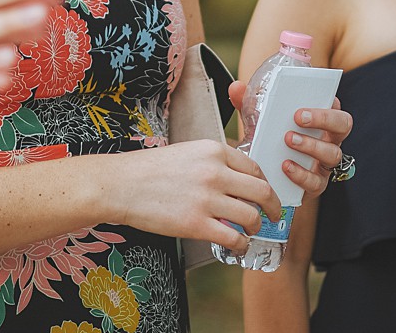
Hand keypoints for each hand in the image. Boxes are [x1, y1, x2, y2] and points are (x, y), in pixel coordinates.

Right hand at [107, 139, 283, 252]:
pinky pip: (233, 238)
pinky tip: (236, 245)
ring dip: (256, 227)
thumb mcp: (187, 152)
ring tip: (250, 232)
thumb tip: (237, 177)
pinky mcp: (196, 224)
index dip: (265, 184)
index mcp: (213, 151)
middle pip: (262, 191)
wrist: (120, 184)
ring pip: (252, 216)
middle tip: (275, 215)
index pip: (255, 168)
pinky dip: (241, 244)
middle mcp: (215, 172)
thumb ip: (214, 162)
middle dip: (273, 207)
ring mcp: (206, 199)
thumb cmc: (149, 170)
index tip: (266, 195)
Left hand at [225, 81, 354, 200]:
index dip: (330, 100)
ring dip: (311, 145)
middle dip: (323, 119)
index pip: (335, 104)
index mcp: (320, 119)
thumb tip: (236, 87)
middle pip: (343, 124)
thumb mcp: (259, 120)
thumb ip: (248, 102)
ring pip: (333, 153)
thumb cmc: (268, 140)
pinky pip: (316, 181)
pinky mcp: (316, 184)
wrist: (263, 176)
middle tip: (297, 117)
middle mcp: (329, 139)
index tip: (311, 96)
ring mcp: (325, 163)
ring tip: (288, 140)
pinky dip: (301, 173)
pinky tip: (286, 166)